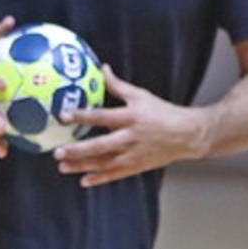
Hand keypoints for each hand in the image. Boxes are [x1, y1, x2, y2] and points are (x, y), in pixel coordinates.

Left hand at [53, 66, 206, 186]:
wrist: (188, 134)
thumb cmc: (164, 112)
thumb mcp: (141, 95)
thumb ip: (118, 85)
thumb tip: (102, 68)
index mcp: (131, 117)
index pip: (102, 116)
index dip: (82, 116)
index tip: (64, 116)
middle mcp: (131, 137)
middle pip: (100, 145)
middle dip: (77, 150)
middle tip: (58, 151)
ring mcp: (134, 154)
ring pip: (104, 163)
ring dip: (82, 165)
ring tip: (63, 166)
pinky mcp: (138, 166)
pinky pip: (116, 174)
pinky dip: (100, 178)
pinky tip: (84, 180)